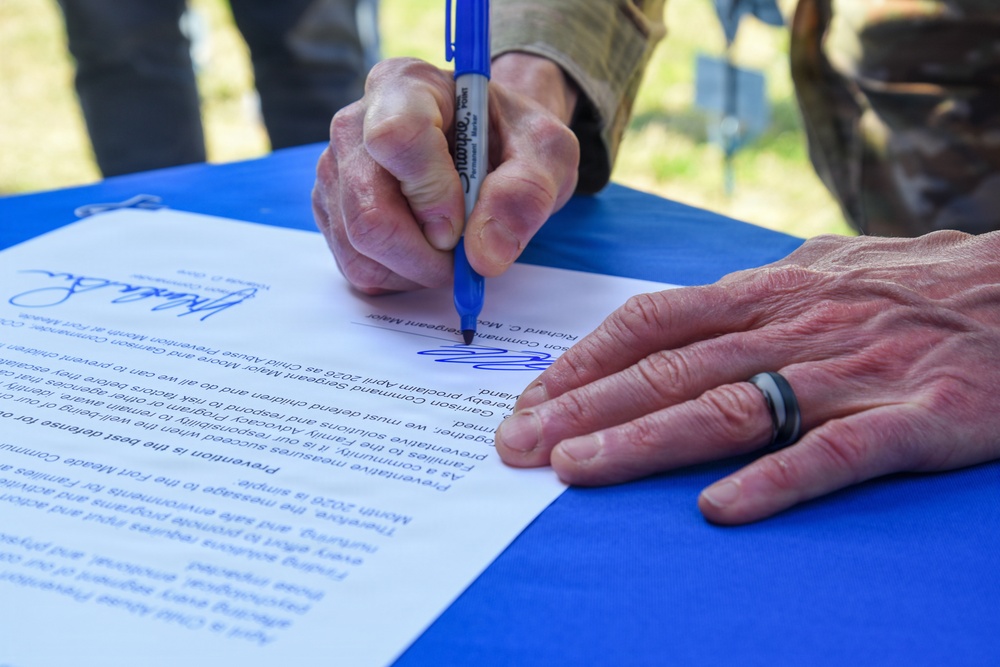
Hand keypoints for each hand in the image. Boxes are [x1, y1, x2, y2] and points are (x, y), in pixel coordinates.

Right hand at [312, 55, 579, 293]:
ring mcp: (336, 171)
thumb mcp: (546, 152)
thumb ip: (526, 193)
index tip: (462, 224)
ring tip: (451, 251)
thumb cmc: (513, 139)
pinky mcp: (333, 212)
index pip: (396, 138)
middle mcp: (356, 124)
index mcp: (407, 86)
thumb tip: (484, 254)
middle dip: (425, 253)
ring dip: (415, 270)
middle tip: (465, 257)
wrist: (490, 147)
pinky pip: (356, 266)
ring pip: (360, 247)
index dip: (431, 194)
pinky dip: (399, 277)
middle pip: (369, 210)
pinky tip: (426, 254)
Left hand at [495, 230, 999, 523]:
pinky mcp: (914, 418)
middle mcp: (793, 327)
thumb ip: (757, 293)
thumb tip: (694, 310)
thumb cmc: (920, 283)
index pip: (652, 323)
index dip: (584, 361)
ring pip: (727, 407)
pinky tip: (717, 510)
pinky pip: (833, 453)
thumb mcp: (827, 267)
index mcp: (768, 292)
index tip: (531, 398)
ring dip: (641, 441)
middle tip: (518, 445)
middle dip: (583, 408)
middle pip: (668, 369)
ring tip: (573, 472)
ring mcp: (851, 373)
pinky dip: (772, 482)